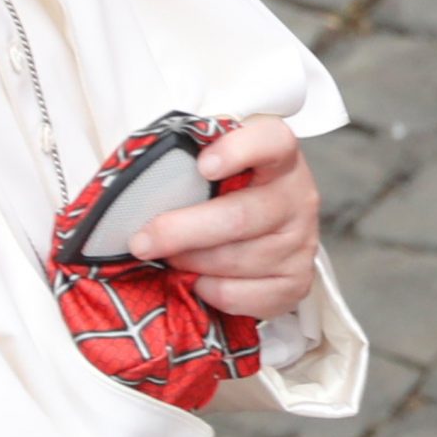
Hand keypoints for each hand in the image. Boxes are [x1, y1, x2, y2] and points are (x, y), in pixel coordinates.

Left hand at [131, 115, 317, 321]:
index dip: (238, 151)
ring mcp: (302, 242)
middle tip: (140, 241)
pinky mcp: (296, 282)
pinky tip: (200, 279)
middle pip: (239, 217)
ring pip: (235, 260)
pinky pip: (241, 295)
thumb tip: (135, 183)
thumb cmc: (228, 193)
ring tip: (170, 257)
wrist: (266, 232)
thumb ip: (189, 162)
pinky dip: (210, 291)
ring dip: (190, 263)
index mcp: (279, 156)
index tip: (202, 166)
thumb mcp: (214, 165)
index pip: (272, 141)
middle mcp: (298, 197)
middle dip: (181, 231)